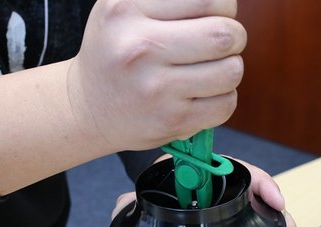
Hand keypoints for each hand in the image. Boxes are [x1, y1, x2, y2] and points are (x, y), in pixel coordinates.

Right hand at [68, 0, 246, 152]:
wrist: (87, 107)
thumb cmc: (116, 51)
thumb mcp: (125, 7)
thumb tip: (221, 3)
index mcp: (127, 8)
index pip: (209, 0)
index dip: (223, 8)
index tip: (212, 17)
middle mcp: (139, 47)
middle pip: (225, 35)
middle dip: (233, 37)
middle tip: (219, 44)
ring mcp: (155, 88)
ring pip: (231, 72)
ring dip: (229, 70)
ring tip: (209, 70)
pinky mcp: (170, 120)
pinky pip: (225, 105)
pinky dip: (222, 99)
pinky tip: (201, 95)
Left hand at [111, 158, 298, 226]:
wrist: (152, 202)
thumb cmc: (153, 190)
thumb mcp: (143, 194)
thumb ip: (131, 202)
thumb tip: (125, 206)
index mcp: (206, 174)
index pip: (241, 172)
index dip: (262, 184)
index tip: (274, 199)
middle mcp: (225, 189)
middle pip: (263, 199)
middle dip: (279, 220)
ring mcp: (232, 209)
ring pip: (265, 218)